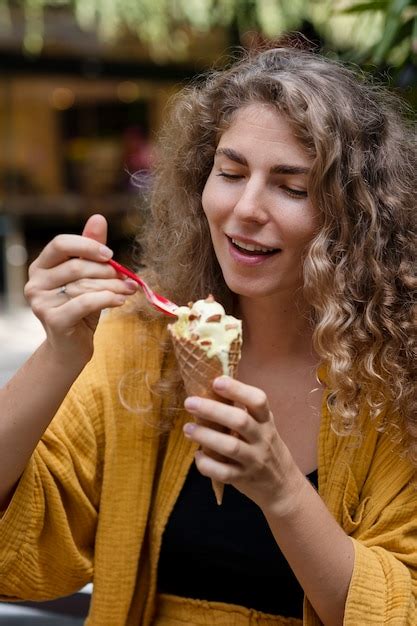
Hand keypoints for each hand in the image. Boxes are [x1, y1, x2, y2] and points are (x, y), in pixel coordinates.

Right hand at [24, 214, 137, 365]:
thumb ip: (91, 249)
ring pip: (84, 285)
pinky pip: (85, 302)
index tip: (110, 255)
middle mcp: (35, 282)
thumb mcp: (88, 277)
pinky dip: (107, 299)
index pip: (60, 243)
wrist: (71, 348)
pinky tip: (120, 301)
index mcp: (41, 266)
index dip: (87, 245)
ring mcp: (40, 302)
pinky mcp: (53, 320)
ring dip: (113, 286)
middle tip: (127, 278)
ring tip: (129, 289)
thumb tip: (98, 218)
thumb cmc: (81, 309)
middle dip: (107, 271)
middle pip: (76, 266)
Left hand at [183, 376, 303, 513]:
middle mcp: (262, 438)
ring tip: (187, 429)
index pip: (258, 400)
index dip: (238, 389)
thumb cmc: (264, 447)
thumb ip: (242, 412)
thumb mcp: (262, 426)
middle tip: (190, 403)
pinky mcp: (244, 478)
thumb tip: (207, 392)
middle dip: (213, 410)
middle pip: (240, 421)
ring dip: (206, 436)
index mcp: (266, 421)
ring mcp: (254, 460)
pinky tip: (198, 455)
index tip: (217, 381)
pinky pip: (223, 473)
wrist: (282, 484)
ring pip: (231, 447)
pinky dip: (207, 464)